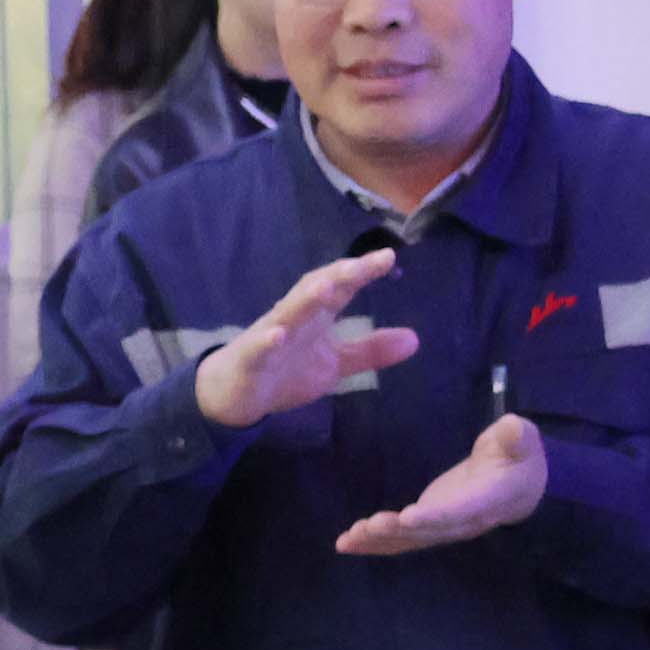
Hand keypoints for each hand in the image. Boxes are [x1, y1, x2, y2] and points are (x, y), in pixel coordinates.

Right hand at [191, 250, 414, 427]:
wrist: (234, 393)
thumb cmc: (285, 371)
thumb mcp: (335, 364)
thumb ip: (370, 350)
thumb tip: (415, 339)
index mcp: (315, 315)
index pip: (341, 288)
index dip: (362, 272)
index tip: (389, 256)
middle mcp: (293, 317)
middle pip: (314, 290)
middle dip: (337, 275)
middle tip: (362, 265)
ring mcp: (269, 337)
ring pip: (287, 312)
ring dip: (305, 299)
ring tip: (326, 287)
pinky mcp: (249, 360)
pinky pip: (257, 349)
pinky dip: (266, 341)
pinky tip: (277, 335)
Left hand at [335, 414, 551, 556]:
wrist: (520, 484)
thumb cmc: (518, 456)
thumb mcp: (522, 439)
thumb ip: (516, 436)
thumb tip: (513, 428)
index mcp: (488, 499)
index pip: (461, 511)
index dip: (436, 515)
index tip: (410, 517)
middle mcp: (464, 520)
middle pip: (430, 530)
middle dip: (398, 530)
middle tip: (370, 525)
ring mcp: (444, 526)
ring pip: (412, 539)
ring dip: (380, 540)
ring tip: (351, 537)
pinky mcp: (429, 526)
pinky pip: (402, 540)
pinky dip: (375, 544)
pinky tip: (346, 544)